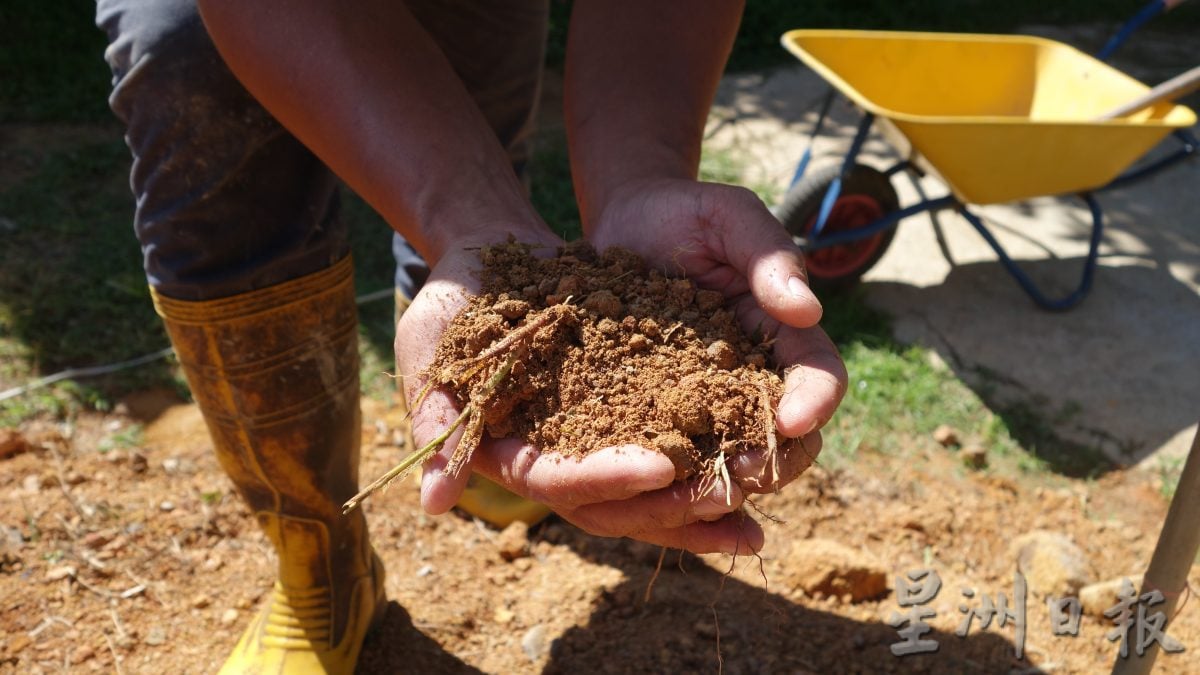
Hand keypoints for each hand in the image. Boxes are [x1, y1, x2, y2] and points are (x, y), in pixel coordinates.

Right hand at [396, 227, 760, 553]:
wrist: (486, 259)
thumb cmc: (450, 295)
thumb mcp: (428, 339)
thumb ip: (432, 411)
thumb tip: (431, 504)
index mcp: (507, 453)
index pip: (558, 482)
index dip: (607, 478)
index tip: (661, 467)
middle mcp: (556, 460)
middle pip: (615, 505)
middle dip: (673, 508)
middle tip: (733, 499)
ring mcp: (594, 441)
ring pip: (650, 494)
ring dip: (702, 507)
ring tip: (757, 516)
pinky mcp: (625, 415)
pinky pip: (672, 452)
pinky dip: (707, 465)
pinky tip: (756, 472)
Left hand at [587, 177, 848, 493]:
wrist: (621, 221)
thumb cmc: (682, 213)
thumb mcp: (728, 216)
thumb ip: (768, 254)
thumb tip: (807, 307)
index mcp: (784, 331)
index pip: (820, 377)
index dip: (815, 403)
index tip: (792, 420)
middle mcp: (754, 374)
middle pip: (789, 437)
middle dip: (775, 460)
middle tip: (741, 473)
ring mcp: (707, 398)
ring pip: (734, 458)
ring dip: (723, 482)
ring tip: (694, 492)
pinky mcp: (659, 411)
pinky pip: (675, 454)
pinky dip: (672, 478)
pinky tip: (649, 490)